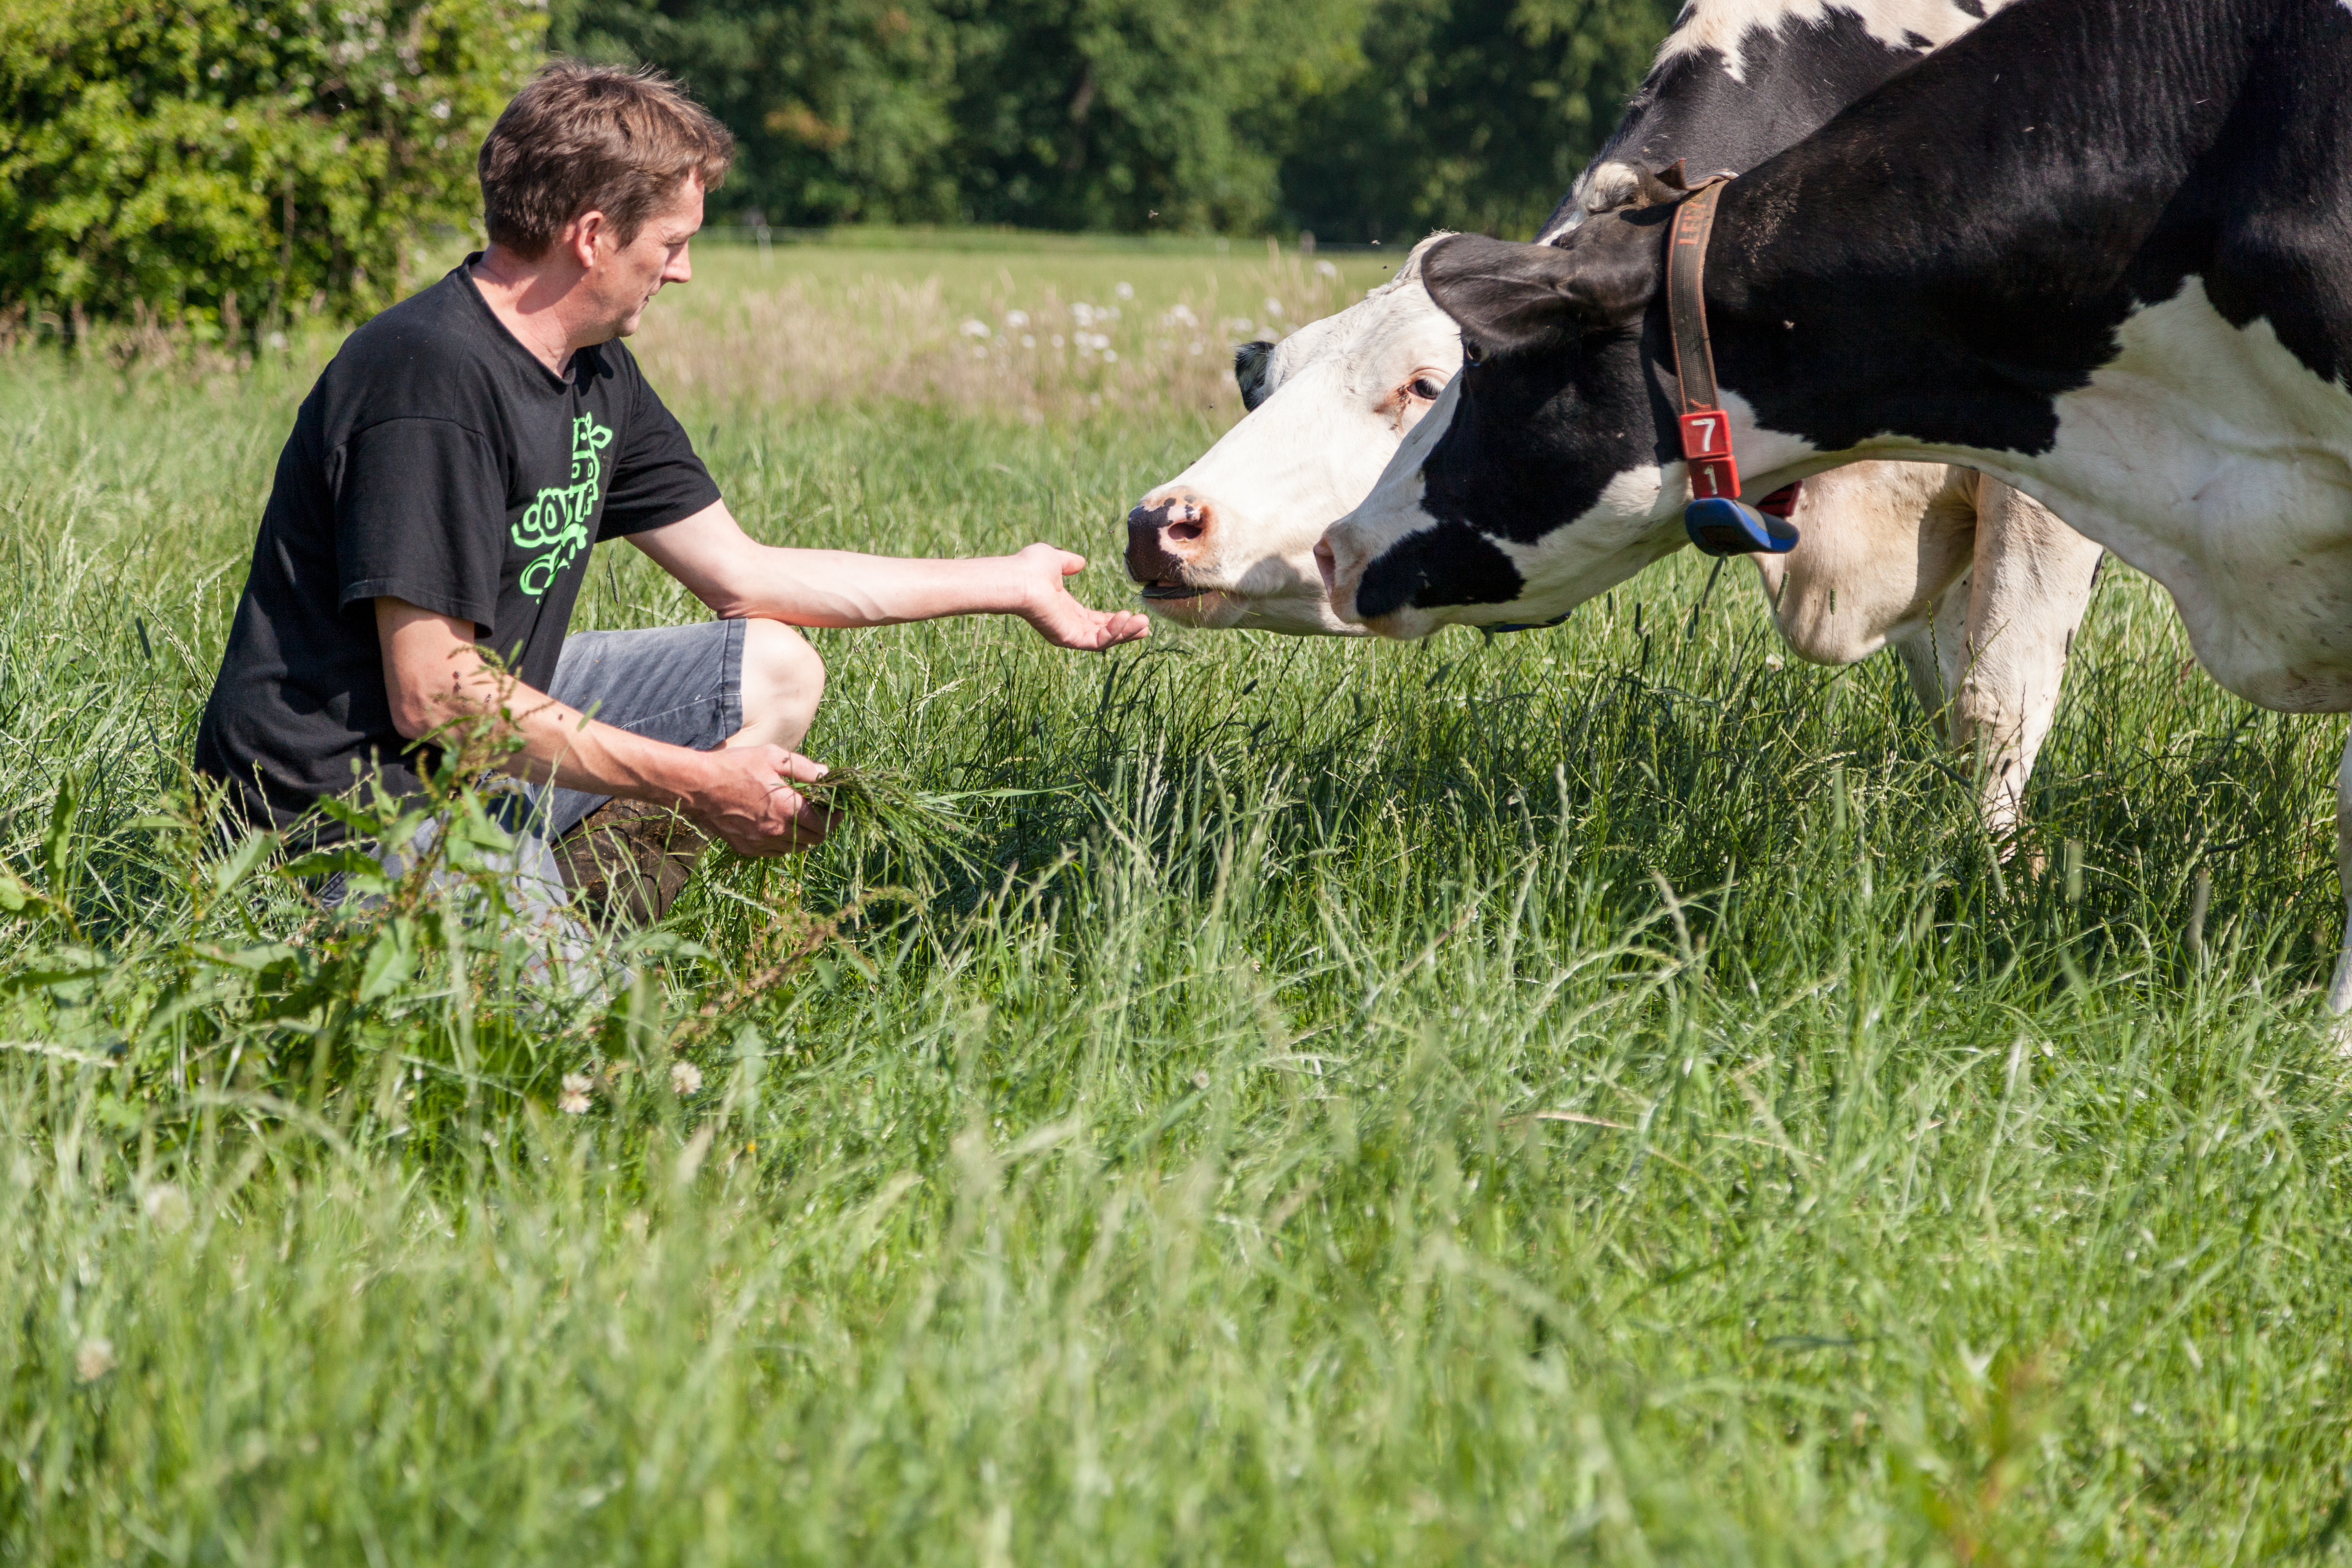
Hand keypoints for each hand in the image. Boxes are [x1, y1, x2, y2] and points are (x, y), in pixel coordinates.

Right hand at [675, 745, 836, 854]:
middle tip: (821, 811)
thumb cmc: (734, 766)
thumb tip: (827, 774)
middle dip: (823, 826)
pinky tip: (779, 826)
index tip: (838, 808)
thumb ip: (804, 768)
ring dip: (804, 836)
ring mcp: (760, 843)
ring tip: (800, 818)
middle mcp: (777, 831)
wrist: (697, 786)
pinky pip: (774, 852)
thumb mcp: (772, 756)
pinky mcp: (746, 848)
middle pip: (814, 839)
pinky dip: (783, 843)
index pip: (825, 824)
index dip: (836, 817)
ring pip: (795, 848)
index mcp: (788, 809)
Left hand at [1009, 542, 1150, 650]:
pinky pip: (1097, 641)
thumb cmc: (1029, 567)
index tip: (1132, 614)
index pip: (1094, 619)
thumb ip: (1068, 562)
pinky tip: (1126, 617)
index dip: (1114, 619)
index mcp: (1065, 609)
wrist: (1017, 578)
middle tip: (1146, 625)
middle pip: (1102, 634)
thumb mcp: (1055, 560)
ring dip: (1126, 633)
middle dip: (1126, 631)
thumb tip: (1080, 562)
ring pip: (1103, 640)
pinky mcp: (1068, 638)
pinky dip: (1114, 631)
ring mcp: (1067, 633)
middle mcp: (1067, 624)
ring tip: (1144, 624)